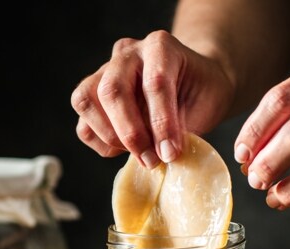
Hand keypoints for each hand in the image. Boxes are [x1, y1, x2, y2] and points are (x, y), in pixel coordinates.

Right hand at [71, 30, 234, 167]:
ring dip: (110, 137)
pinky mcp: (92, 98)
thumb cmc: (200, 95)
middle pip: (112, 90)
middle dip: (130, 133)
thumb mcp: (206, 105)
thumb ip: (184, 126)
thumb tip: (162, 154)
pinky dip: (101, 144)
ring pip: (85, 101)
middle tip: (151, 160)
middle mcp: (127, 54)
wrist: (193, 86)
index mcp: (160, 46)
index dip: (162, 124)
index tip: (170, 154)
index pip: (154, 83)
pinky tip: (126, 150)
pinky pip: (84, 126)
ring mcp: (104, 73)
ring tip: (139, 154)